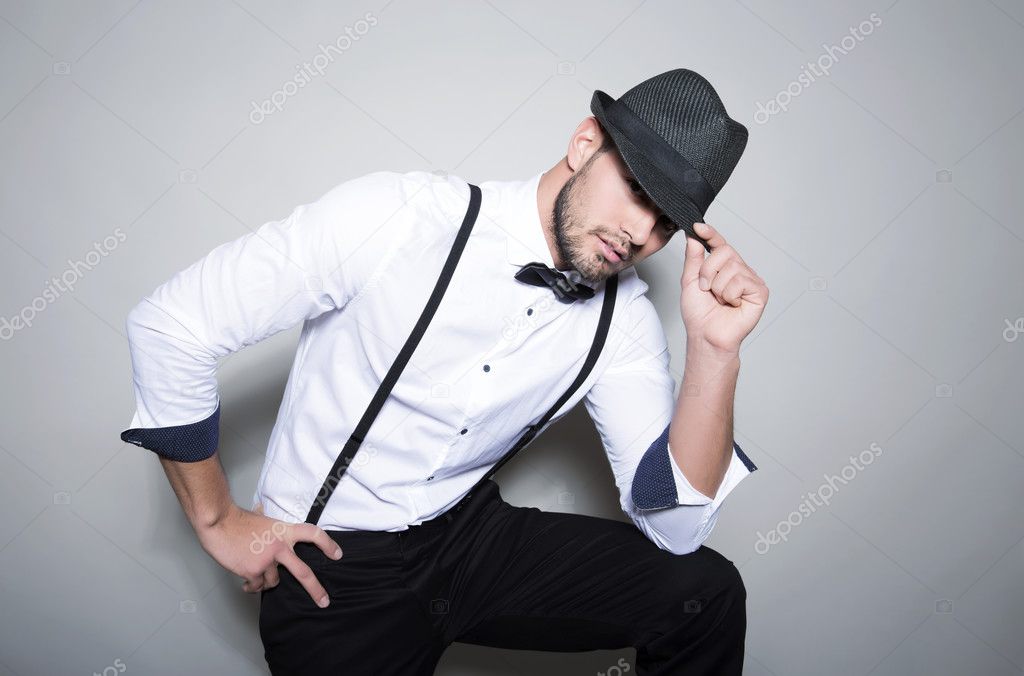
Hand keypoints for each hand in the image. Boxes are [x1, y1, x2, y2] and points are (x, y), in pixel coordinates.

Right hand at [196, 502, 342, 607]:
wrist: (220, 523)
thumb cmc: (239, 520)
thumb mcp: (265, 520)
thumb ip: (274, 530)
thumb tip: (270, 517)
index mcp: (285, 530)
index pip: (313, 534)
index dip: (328, 544)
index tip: (337, 555)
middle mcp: (280, 546)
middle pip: (303, 572)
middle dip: (315, 589)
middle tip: (324, 601)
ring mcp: (267, 561)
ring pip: (273, 582)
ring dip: (266, 580)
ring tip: (254, 571)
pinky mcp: (253, 571)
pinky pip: (257, 586)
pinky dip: (251, 586)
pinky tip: (246, 584)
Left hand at [680, 221, 768, 354]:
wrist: (706, 335)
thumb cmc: (699, 314)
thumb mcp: (689, 281)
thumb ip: (693, 259)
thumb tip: (694, 237)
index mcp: (724, 267)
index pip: (720, 244)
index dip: (711, 234)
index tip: (699, 227)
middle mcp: (740, 271)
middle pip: (725, 251)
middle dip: (708, 271)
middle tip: (706, 289)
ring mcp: (751, 280)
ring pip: (732, 267)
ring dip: (717, 287)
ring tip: (720, 300)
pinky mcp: (760, 291)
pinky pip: (740, 281)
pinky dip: (729, 295)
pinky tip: (732, 305)